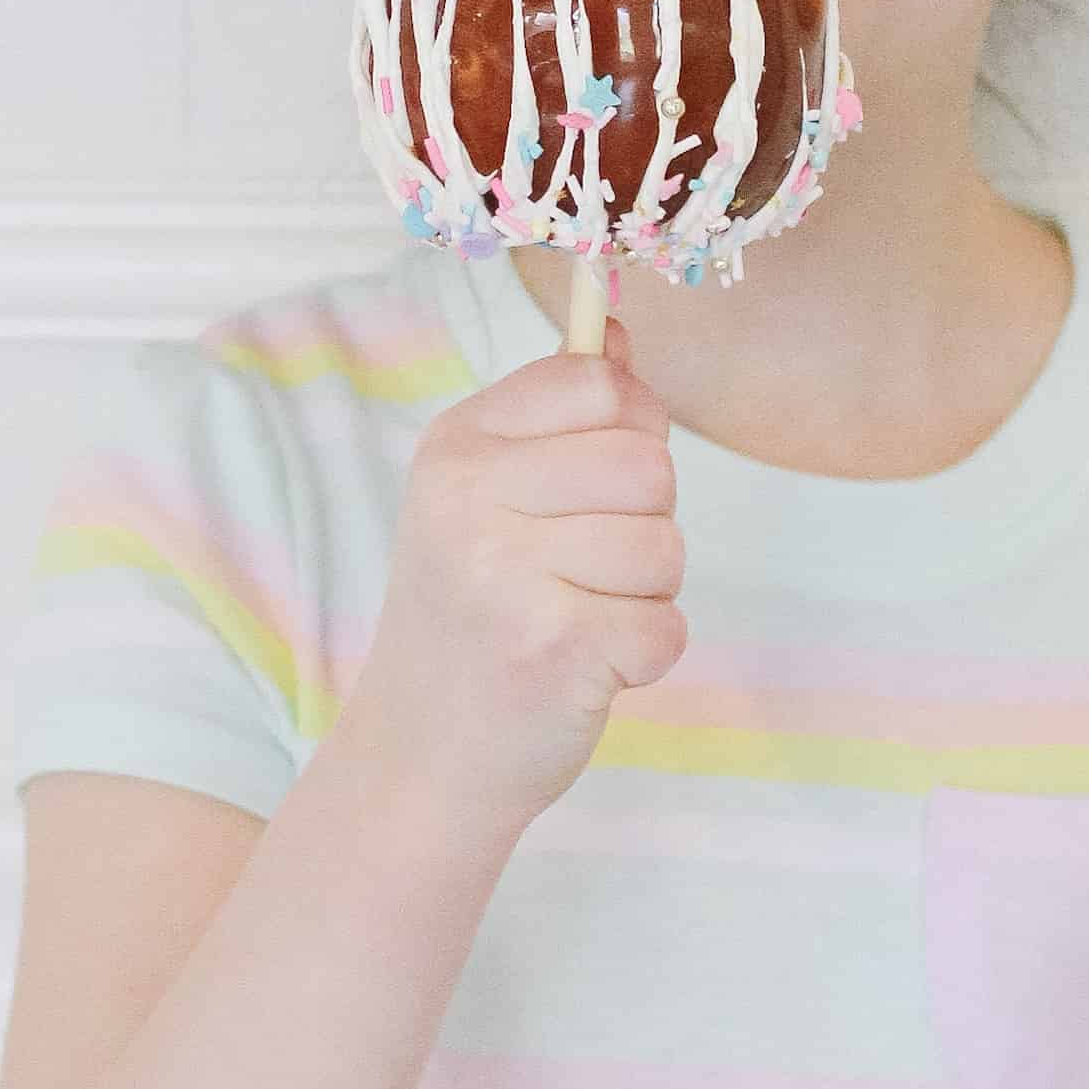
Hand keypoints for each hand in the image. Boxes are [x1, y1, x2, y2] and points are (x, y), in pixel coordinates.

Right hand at [341, 320, 685, 830]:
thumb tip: (620, 334)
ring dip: (644, 595)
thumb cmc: (472, 615)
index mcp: (457, 446)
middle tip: (581, 571)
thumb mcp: (484, 497)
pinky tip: (584, 667)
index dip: (629, 430)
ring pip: (665, 549)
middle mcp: (470, 501)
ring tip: (575, 617)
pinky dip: (644, 657)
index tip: (590, 484)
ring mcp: (507, 576)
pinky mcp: (554, 650)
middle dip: (645, 524)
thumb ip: (558, 414)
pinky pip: (667, 627)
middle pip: (648, 465)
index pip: (599, 382)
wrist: (421, 754)